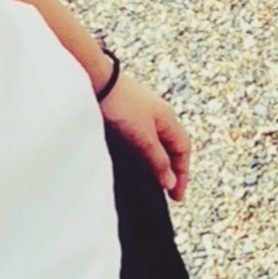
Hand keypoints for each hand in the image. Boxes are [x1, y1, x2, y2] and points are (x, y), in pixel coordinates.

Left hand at [98, 73, 190, 201]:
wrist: (94, 81)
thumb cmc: (120, 105)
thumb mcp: (143, 138)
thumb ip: (157, 160)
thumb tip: (170, 182)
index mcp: (168, 119)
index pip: (183, 150)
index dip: (182, 174)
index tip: (176, 197)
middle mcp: (158, 116)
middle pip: (171, 147)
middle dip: (171, 171)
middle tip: (167, 194)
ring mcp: (142, 114)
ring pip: (156, 143)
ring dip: (157, 163)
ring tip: (151, 182)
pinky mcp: (125, 115)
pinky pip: (141, 139)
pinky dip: (143, 154)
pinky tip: (135, 163)